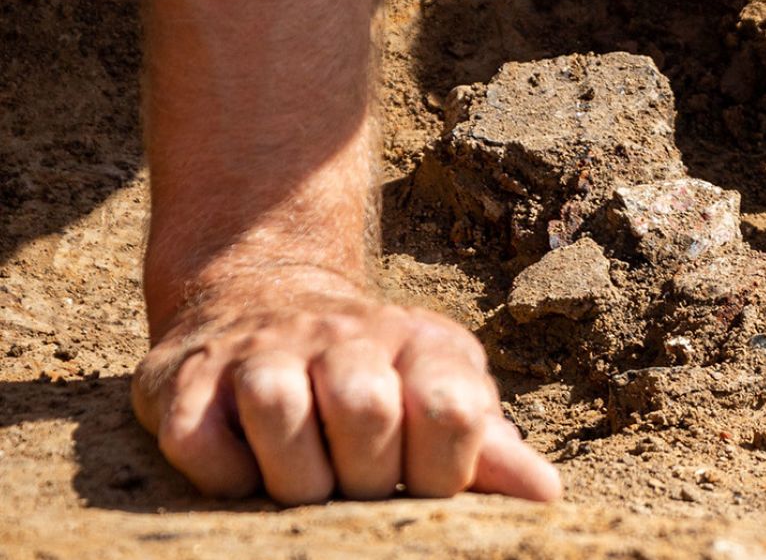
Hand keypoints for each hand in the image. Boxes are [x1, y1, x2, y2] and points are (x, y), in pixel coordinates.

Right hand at [131, 269, 562, 503]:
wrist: (265, 302)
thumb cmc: (377, 381)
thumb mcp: (442, 402)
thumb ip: (489, 454)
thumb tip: (546, 497)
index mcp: (424, 346)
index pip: (452, 411)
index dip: (441, 471)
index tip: (420, 483)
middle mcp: (345, 336)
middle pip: (364, 410)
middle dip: (364, 477)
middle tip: (356, 487)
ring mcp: (261, 350)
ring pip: (277, 407)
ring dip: (293, 477)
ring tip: (304, 487)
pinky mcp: (185, 378)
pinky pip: (196, 437)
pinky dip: (221, 475)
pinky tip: (242, 474)